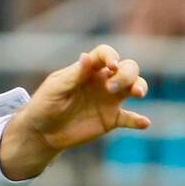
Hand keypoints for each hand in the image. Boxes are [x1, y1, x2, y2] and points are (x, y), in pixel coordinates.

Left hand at [0, 44, 149, 176]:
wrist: (42, 132)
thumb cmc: (45, 104)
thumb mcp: (56, 88)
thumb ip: (74, 75)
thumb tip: (87, 56)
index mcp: (88, 69)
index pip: (106, 54)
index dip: (112, 56)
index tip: (111, 66)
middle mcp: (103, 81)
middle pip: (127, 68)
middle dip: (127, 73)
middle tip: (112, 87)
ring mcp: (109, 100)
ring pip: (134, 87)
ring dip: (140, 86)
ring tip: (137, 93)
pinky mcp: (111, 119)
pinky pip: (129, 118)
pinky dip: (138, 120)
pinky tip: (144, 123)